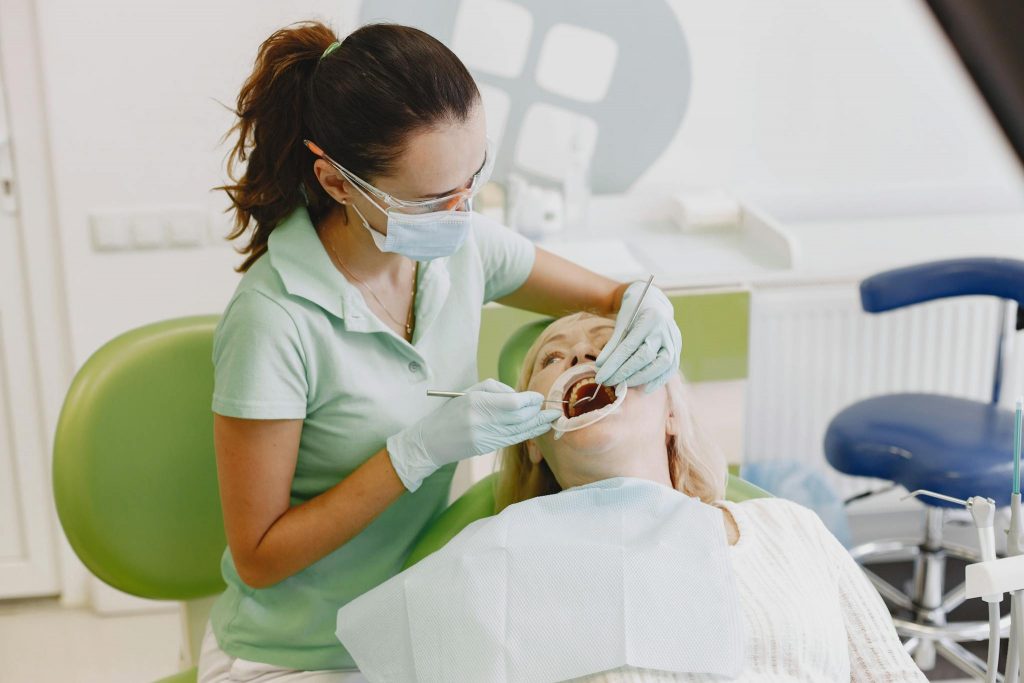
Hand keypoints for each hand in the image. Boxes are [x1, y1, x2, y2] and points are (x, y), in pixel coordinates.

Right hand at [387, 379, 561, 490]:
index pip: (513, 402)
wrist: (432, 440)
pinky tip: (539, 428)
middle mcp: (482, 421)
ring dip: (538, 424)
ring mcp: (485, 437)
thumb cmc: (452, 411)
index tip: (538, 397)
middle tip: (549, 407)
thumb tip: (520, 395)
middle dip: (537, 411)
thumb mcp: (470, 392)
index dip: (530, 400)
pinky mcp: (487, 448)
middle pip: (519, 416)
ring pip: (519, 430)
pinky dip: (528, 433)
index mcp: (478, 402)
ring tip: (552, 418)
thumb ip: (497, 390)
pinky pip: (513, 439)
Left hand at [594, 282, 681, 393]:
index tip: (600, 376)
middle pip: (645, 356)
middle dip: (625, 373)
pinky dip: (658, 380)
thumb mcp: (622, 323)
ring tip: (623, 385)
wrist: (654, 302)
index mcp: (648, 319)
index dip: (614, 364)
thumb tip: (601, 367)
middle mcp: (664, 330)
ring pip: (661, 364)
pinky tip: (644, 388)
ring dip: (641, 378)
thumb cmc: (634, 312)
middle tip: (609, 382)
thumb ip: (613, 345)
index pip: (629, 346)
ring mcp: (674, 339)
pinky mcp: (677, 348)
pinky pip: (670, 369)